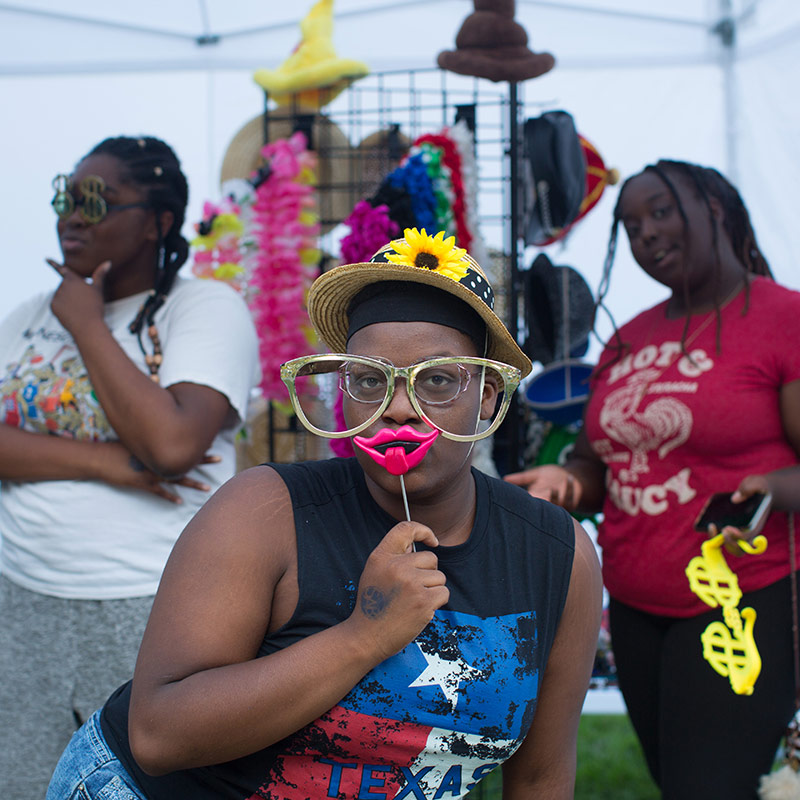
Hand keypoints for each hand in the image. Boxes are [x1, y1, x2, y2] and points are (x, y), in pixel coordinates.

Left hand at [46, 258, 110, 334]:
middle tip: (83, 302)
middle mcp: (61, 285)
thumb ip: (100, 274)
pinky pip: (57, 305)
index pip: (61, 269)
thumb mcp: (98, 289)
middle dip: (72, 292)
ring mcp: (56, 296)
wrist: (87, 325)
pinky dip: (63, 309)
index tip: (46, 258)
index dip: (53, 264)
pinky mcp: (52, 306)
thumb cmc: (95, 306)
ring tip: (79, 309)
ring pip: (61, 296)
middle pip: (65, 286)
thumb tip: (108, 262)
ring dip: (68, 301)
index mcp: (72, 279)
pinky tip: (72, 314)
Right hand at [97, 442, 215, 503]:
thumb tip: (157, 434)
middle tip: (220, 458)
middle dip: (203, 459)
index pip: (180, 445)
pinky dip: (169, 497)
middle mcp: (157, 460)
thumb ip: (147, 440)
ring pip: (177, 479)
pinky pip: (159, 492)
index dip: (194, 444)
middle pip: (185, 460)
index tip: (211, 441)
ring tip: (208, 488)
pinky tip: (180, 502)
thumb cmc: (115, 447)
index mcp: (156, 449)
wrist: (99, 458)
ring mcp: (151, 472)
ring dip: (193, 484)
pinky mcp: (142, 484)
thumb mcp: (133, 440)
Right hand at [352, 521, 448, 660]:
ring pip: (439, 577)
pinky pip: (443, 593)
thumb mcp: (374, 572)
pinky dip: (437, 602)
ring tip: (413, 602)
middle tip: (411, 590)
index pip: (406, 528)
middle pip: (431, 558)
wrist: (366, 637)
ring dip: (432, 590)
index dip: (423, 531)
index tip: (432, 540)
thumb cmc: (373, 605)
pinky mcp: (423, 601)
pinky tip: (420, 610)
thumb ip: (394, 557)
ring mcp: (410, 583)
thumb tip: (418, 546)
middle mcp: (396, 566)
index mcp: (381, 556)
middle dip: (428, 573)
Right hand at [504, 464, 580, 509]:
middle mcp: (546, 504)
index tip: (526, 495)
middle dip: (541, 500)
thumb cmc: (551, 476)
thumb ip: (521, 478)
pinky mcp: (570, 504)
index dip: (527, 501)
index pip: (528, 503)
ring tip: (555, 485)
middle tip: (541, 493)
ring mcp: (559, 506)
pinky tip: (569, 478)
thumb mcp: (535, 475)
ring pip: (556, 503)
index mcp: (536, 498)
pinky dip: (570, 488)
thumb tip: (503, 479)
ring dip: (556, 494)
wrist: (569, 476)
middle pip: (541, 506)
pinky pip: (570, 498)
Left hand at [717, 474, 772, 554]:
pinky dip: (714, 534)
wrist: (760, 490)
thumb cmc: (759, 487)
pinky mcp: (730, 527)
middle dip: (728, 543)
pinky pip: (720, 537)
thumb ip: (748, 488)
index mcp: (756, 525)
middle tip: (721, 529)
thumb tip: (734, 499)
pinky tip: (709, 522)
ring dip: (717, 540)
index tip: (728, 528)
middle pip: (738, 550)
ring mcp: (738, 532)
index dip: (737, 537)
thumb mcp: (756, 483)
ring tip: (711, 526)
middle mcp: (748, 532)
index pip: (748, 539)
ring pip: (728, 546)